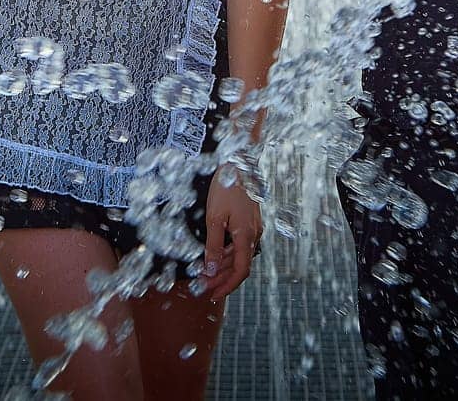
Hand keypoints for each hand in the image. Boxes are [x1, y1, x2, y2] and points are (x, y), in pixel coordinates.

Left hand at [199, 166, 261, 301]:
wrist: (238, 164)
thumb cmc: (226, 187)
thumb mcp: (214, 218)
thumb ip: (213, 246)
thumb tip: (209, 270)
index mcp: (247, 236)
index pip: (241, 271)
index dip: (228, 285)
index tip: (214, 294)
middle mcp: (254, 234)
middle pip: (239, 265)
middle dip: (221, 278)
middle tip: (203, 286)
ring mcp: (253, 228)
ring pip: (239, 255)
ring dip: (223, 266)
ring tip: (205, 274)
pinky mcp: (249, 222)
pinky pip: (239, 244)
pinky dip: (227, 253)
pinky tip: (214, 255)